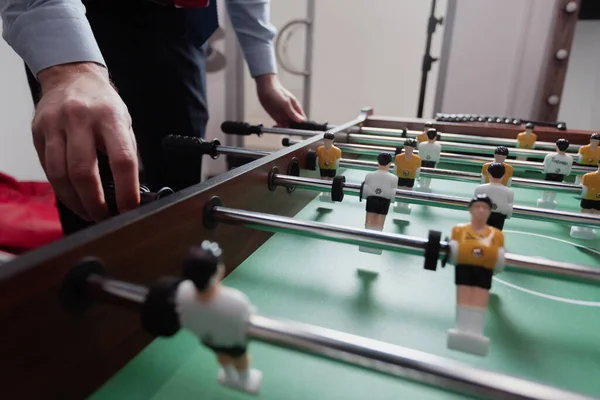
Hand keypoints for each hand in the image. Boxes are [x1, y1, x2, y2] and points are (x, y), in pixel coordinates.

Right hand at [33, 62, 139, 221]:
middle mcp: (80, 119)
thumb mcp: (124, 120)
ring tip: (88, 213)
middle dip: (95, 202)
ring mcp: (55, 126)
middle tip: (104, 217)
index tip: (129, 208)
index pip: (122, 159)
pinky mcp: (38, 133)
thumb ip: (126, 151)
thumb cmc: (102, 103)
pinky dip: (61, 190)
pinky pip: (48, 169)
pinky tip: (73, 198)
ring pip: (60, 175)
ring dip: (75, 202)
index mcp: (110, 117)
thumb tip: (134, 189)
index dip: (127, 189)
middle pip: (84, 172)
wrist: (71, 76)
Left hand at [255, 74, 305, 126]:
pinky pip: (280, 125)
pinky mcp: (277, 117)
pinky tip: (275, 126)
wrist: (265, 88)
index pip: (302, 120)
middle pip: (295, 125)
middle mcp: (291, 113)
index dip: (301, 125)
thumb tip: (301, 120)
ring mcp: (284, 115)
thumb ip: (292, 112)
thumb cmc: (276, 91)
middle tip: (286, 128)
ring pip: (287, 126)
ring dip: (284, 128)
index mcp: (296, 108)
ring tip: (279, 126)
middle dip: (292, 129)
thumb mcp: (286, 103)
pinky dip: (278, 127)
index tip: (297, 129)